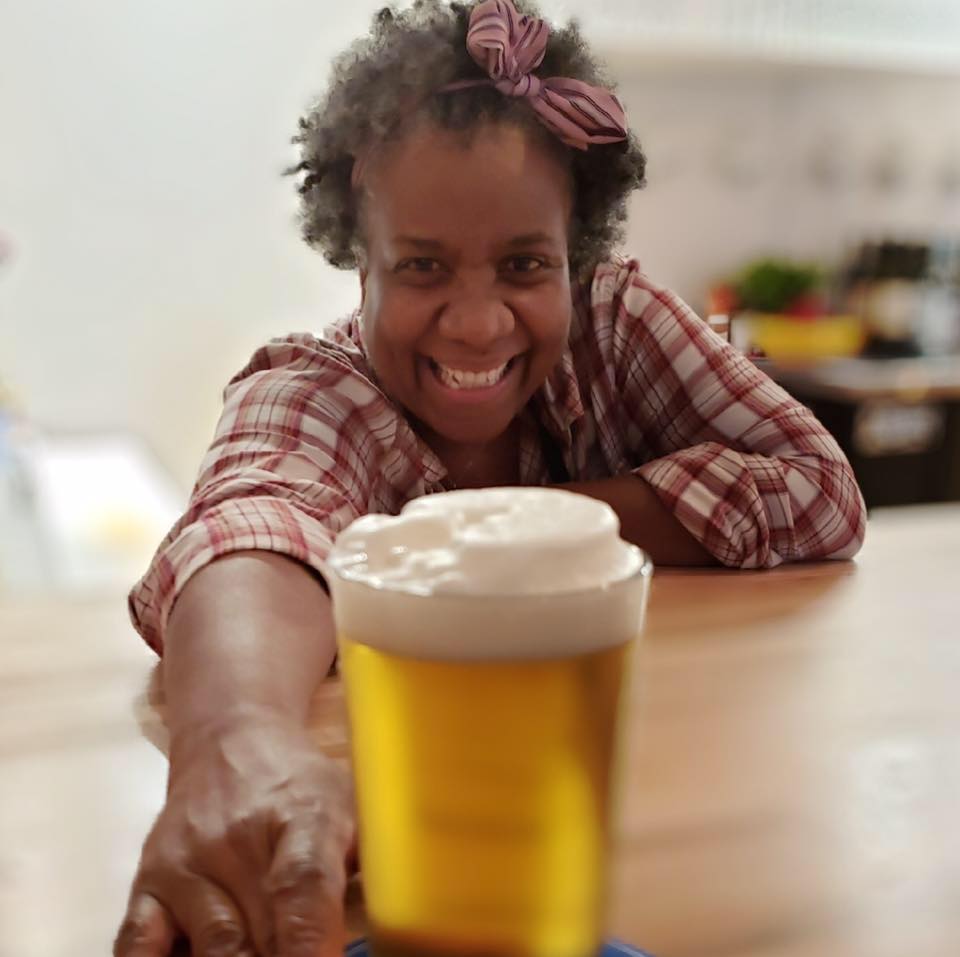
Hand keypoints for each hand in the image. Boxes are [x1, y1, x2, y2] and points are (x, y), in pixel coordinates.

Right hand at [114, 710, 354, 956]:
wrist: (229, 741)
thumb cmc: (300, 783)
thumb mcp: (349, 805)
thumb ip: (368, 863)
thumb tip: (392, 926)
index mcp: (302, 813)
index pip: (302, 885)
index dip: (313, 945)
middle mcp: (235, 838)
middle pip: (259, 935)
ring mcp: (185, 864)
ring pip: (211, 951)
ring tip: (265, 956)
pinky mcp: (147, 884)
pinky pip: (140, 949)